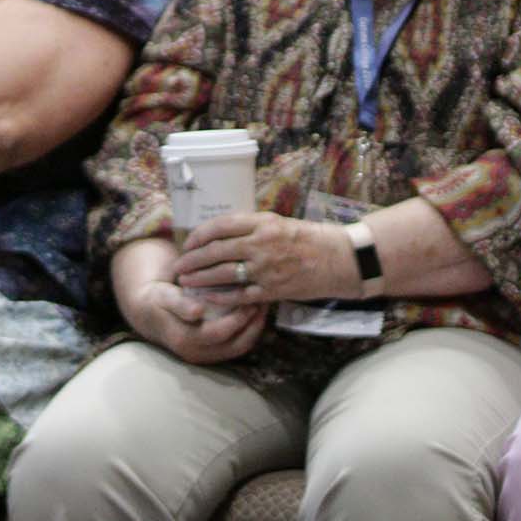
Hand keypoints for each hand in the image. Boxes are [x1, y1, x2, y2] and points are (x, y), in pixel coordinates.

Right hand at [127, 273, 265, 365]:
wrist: (151, 314)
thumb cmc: (160, 300)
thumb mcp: (165, 297)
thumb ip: (180, 304)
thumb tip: (198, 312)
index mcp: (185, 340)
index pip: (220, 333)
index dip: (238, 318)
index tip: (250, 299)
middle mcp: (197, 354)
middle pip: (236, 344)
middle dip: (253, 324)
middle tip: (263, 302)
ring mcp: (206, 357)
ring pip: (240, 348)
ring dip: (255, 329)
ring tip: (263, 308)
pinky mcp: (213, 355)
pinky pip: (237, 347)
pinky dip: (249, 332)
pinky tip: (255, 316)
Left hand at [171, 210, 352, 309]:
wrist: (341, 259)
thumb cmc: (311, 239)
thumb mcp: (280, 223)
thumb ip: (252, 227)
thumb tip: (223, 234)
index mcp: (263, 223)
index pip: (220, 226)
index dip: (199, 236)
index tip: (188, 243)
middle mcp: (262, 244)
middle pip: (215, 251)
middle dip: (192, 260)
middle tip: (178, 266)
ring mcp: (266, 268)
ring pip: (222, 274)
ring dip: (200, 279)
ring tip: (185, 282)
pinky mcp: (273, 290)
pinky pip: (239, 295)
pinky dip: (221, 298)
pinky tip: (208, 298)